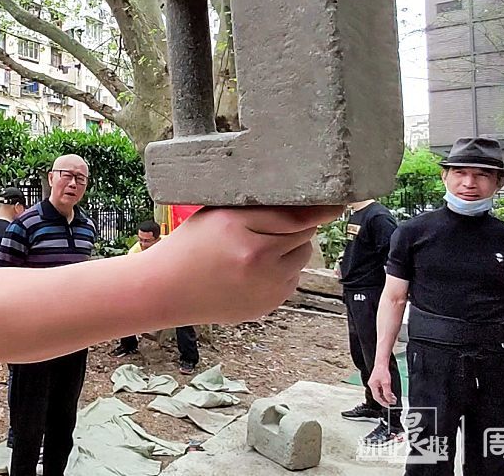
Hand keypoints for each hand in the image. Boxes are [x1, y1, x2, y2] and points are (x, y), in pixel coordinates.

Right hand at [156, 205, 342, 323]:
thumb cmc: (189, 246)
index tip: (337, 199)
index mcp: (239, 226)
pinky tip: (254, 270)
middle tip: (274, 225)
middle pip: (303, 234)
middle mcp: (256, 256)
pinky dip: (282, 271)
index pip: (295, 213)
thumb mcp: (217, 214)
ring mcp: (264, 285)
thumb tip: (305, 203)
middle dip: (297, 226)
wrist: (166, 289)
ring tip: (259, 248)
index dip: (320, 206)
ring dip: (290, 249)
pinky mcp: (267, 305)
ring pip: (301, 258)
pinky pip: (291, 280)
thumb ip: (256, 206)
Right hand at [369, 363, 395, 407]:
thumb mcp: (386, 383)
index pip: (377, 398)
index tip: (389, 405)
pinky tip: (390, 393)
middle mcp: (372, 385)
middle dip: (385, 400)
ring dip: (386, 397)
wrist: (382, 363)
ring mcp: (374, 384)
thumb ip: (387, 392)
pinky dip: (385, 393)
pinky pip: (380, 390)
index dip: (383, 402)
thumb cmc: (382, 371)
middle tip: (392, 402)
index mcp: (372, 386)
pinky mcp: (376, 382)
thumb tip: (389, 400)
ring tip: (392, 398)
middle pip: (378, 396)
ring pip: (379, 394)